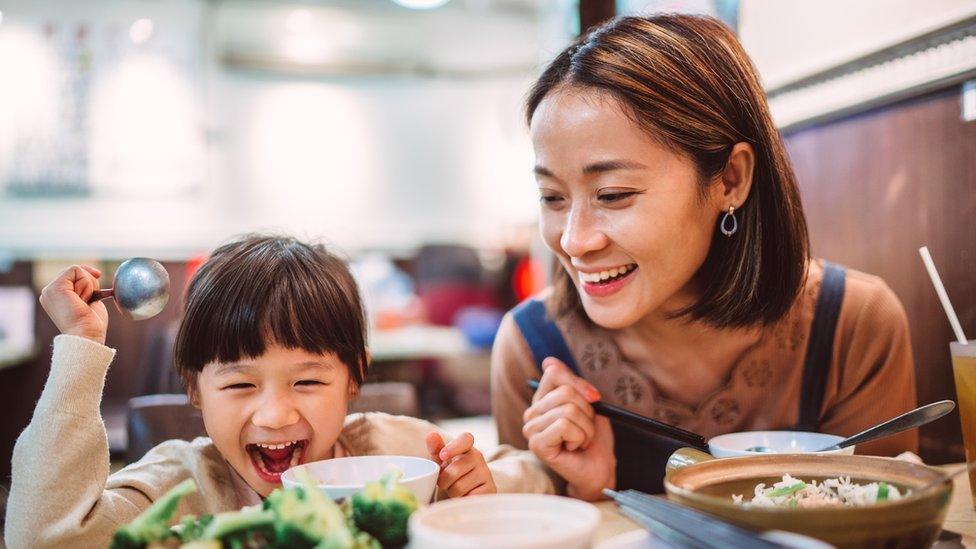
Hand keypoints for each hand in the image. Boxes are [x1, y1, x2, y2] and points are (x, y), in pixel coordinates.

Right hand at [39, 265, 108, 344]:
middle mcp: (49, 292)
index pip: (71, 276)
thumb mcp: (89, 299)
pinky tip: (83, 299)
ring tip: (84, 303)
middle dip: (90, 282)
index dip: (87, 277)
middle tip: (89, 301)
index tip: (97, 287)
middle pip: (75, 271)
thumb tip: (95, 273)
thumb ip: (87, 287)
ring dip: (89, 285)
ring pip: (76, 270)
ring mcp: (50, 290)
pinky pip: (76, 270)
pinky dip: (86, 283)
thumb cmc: (91, 323)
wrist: (86, 335)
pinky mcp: (56, 287)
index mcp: (55, 296)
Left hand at [425, 432, 495, 497]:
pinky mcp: (491, 489)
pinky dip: (462, 500)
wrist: (470, 491)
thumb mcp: (442, 461)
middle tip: (447, 483)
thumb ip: (436, 448)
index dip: (453, 447)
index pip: (465, 439)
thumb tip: (431, 435)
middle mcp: (478, 457)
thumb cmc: (453, 473)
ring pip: (459, 488)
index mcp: (467, 447)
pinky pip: (468, 498)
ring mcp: (486, 473)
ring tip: (456, 490)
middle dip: (444, 481)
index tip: (442, 456)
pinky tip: (465, 497)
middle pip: (454, 471)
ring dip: (452, 493)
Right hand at [523, 358, 614, 500]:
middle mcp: (532, 413)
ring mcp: (532, 429)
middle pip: (565, 393)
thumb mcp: (587, 404)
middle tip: (585, 429)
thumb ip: (570, 383)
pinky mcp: (537, 444)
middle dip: (587, 412)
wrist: (599, 469)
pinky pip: (565, 426)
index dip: (580, 385)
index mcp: (542, 400)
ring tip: (581, 441)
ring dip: (585, 428)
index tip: (593, 399)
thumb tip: (548, 362)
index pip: (554, 373)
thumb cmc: (593, 439)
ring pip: (568, 411)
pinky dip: (580, 437)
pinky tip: (574, 448)